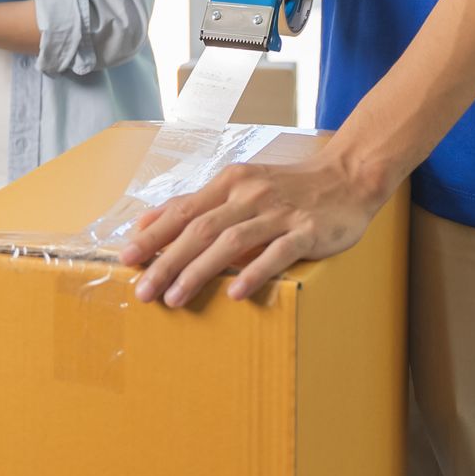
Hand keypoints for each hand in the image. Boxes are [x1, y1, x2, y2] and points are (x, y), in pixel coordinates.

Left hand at [118, 150, 389, 306]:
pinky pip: (277, 253)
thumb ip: (199, 203)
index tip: (125, 259)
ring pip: (231, 241)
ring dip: (198, 271)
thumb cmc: (289, 187)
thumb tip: (148, 222)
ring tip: (175, 298)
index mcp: (232, 181)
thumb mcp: (241, 185)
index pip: (183, 209)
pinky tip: (235, 292)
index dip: (152, 235)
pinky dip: (253, 272)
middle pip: (200, 228)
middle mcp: (251, 193)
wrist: (348, 177)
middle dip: (166, 261)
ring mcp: (280, 212)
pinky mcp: (307, 231)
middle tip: (143, 291)